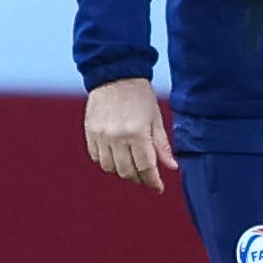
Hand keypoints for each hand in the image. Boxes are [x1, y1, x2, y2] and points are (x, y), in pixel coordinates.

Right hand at [84, 77, 176, 192]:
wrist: (115, 74)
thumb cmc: (140, 95)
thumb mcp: (156, 119)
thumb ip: (162, 145)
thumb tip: (172, 167)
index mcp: (137, 133)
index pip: (145, 168)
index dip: (153, 181)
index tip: (158, 187)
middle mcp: (117, 137)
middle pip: (127, 172)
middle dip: (139, 178)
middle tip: (146, 177)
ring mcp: (101, 135)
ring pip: (110, 168)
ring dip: (122, 172)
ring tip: (131, 166)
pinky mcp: (90, 132)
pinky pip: (96, 157)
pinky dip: (107, 162)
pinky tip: (116, 157)